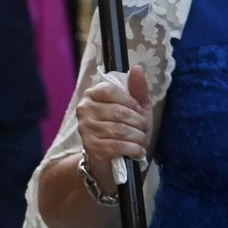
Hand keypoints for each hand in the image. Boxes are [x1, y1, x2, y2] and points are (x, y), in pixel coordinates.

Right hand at [76, 64, 150, 187]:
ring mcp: (85, 128)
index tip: (138, 111)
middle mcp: (84, 109)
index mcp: (92, 95)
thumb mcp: (135, 108)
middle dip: (139, 124)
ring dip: (139, 138)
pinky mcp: (90, 147)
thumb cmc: (125, 129)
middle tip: (143, 130)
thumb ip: (137, 89)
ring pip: (120, 130)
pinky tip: (138, 151)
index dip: (130, 102)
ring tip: (142, 141)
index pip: (110, 90)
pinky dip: (134, 150)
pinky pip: (117, 145)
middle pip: (118, 112)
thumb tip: (136, 68)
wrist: (113, 160)